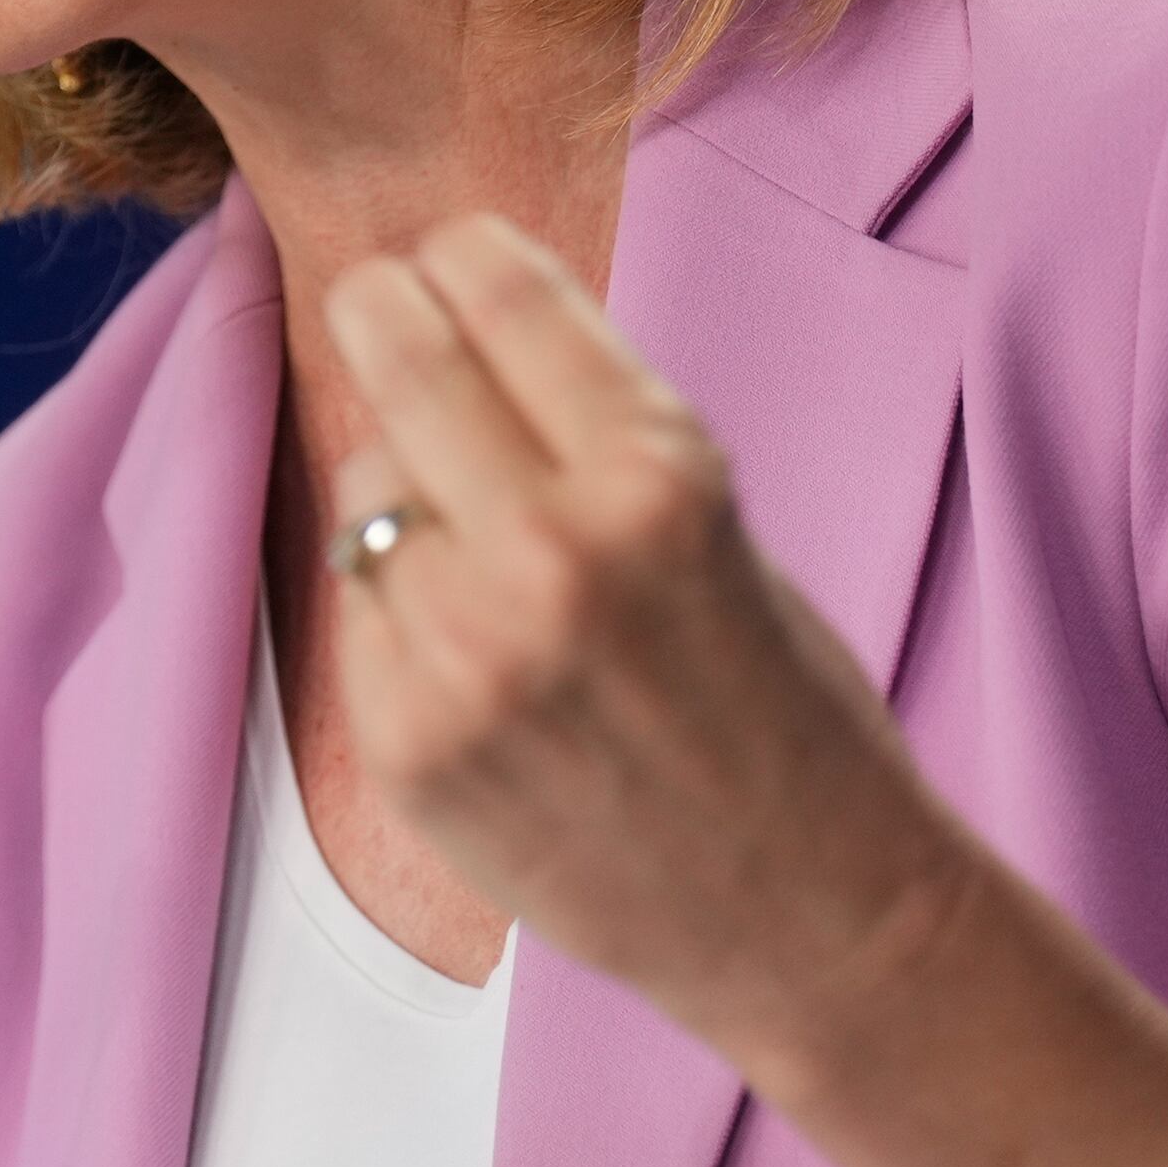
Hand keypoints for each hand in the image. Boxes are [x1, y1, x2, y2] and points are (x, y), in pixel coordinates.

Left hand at [317, 213, 975, 1073]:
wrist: (811, 912)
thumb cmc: (779, 703)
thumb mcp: (716, 522)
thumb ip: (589, 432)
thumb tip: (454, 325)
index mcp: (659, 474)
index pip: (501, 292)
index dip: (461, 257)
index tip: (446, 254)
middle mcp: (555, 552)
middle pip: (398, 356)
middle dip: (383, 312)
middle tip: (377, 299)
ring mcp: (469, 654)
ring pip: (366, 488)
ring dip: (404, 494)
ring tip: (479, 547)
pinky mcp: (412, 744)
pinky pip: (356, 608)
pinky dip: (392, 604)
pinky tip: (466, 645)